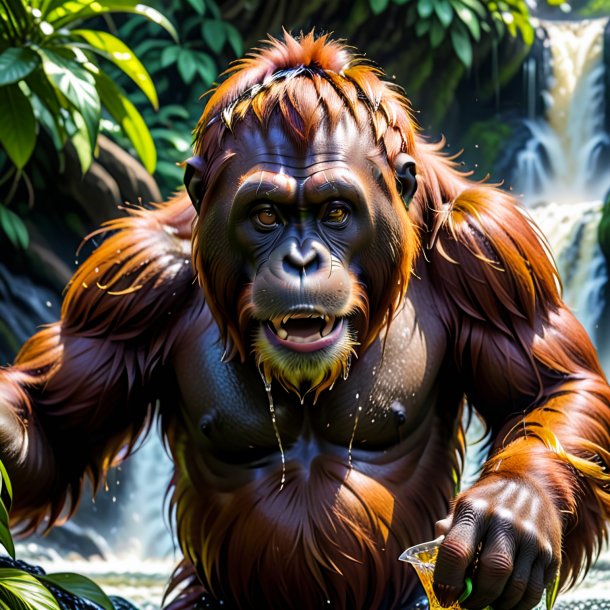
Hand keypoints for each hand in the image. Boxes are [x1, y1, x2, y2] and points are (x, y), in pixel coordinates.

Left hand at [432, 475, 561, 609]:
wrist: (531, 484)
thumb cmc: (488, 501)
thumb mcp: (464, 504)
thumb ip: (449, 529)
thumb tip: (433, 553)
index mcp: (475, 509)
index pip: (456, 549)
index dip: (447, 579)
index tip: (444, 595)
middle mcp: (505, 521)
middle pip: (493, 571)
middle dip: (477, 597)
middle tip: (468, 603)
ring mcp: (530, 537)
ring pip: (516, 587)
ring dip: (498, 604)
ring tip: (487, 602)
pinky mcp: (549, 553)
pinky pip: (534, 591)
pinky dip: (518, 605)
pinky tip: (506, 600)